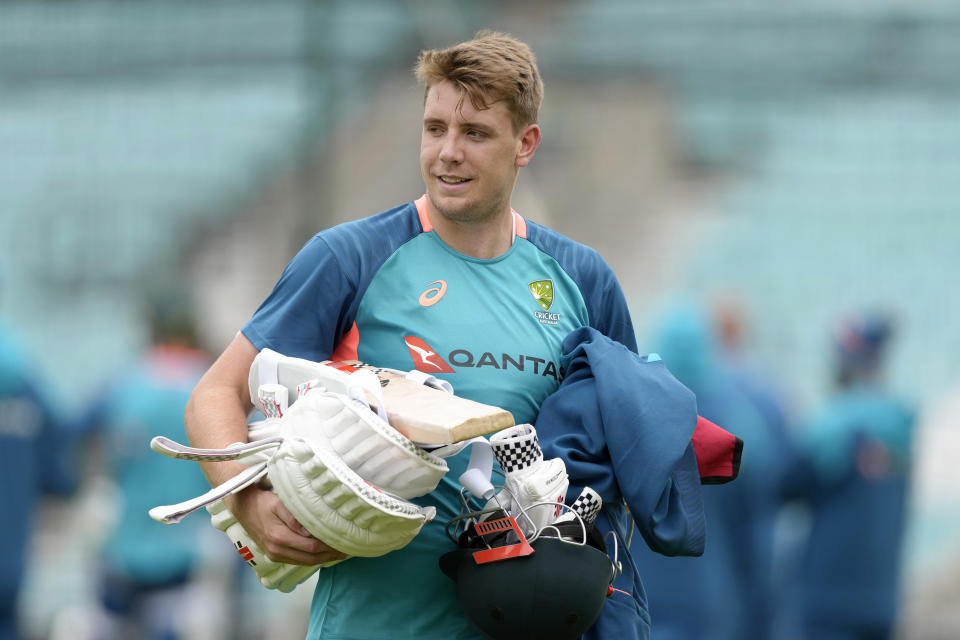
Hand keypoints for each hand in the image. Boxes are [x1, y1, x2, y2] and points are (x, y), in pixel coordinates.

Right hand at [227, 485, 346, 564]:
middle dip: (331, 556)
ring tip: (340, 553)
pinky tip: (323, 553)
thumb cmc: (263, 501)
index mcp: (280, 538)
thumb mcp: (279, 504)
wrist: (243, 505)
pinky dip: (312, 558)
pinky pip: (297, 560)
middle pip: (311, 558)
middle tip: (349, 551)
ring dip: (323, 559)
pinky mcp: (274, 554)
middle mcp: (277, 550)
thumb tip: (311, 531)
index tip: (345, 543)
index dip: (330, 547)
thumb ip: (295, 518)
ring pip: (305, 562)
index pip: (312, 547)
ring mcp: (274, 554)